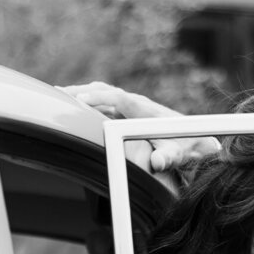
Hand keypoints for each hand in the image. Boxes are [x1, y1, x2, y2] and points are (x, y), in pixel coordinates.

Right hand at [60, 81, 220, 171]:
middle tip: (59, 94)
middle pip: (106, 91)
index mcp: (145, 112)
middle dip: (83, 91)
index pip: (120, 99)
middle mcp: (137, 103)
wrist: (195, 138)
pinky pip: (105, 99)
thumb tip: (158, 162)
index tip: (81, 99)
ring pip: (104, 93)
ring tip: (58, 95)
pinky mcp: (129, 109)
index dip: (101, 98)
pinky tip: (73, 103)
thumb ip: (169, 158)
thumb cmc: (185, 147)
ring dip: (82, 92)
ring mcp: (132, 105)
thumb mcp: (179, 155)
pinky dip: (88, 98)